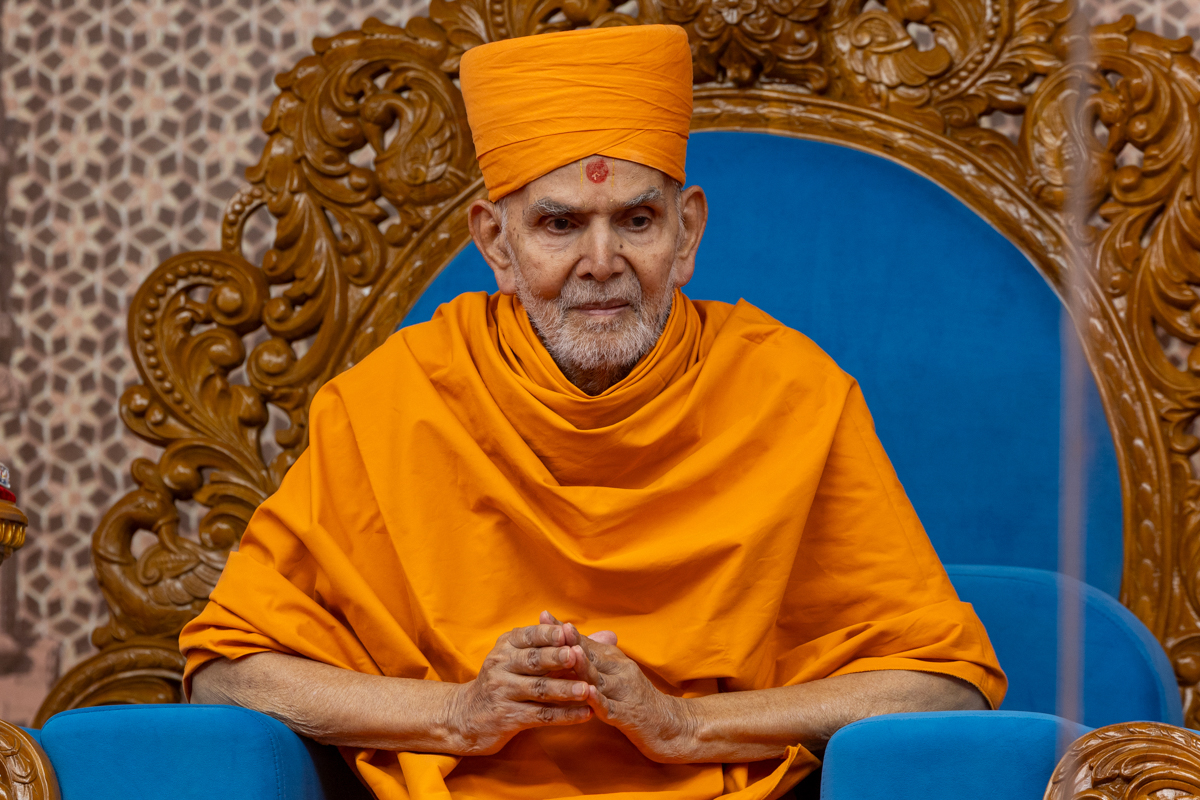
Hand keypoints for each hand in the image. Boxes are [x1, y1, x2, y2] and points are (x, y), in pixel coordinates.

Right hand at [446, 624, 592, 754]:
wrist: (467, 716)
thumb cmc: (506, 681)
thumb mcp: (525, 657)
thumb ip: (564, 645)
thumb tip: (611, 636)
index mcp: (507, 645)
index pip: (530, 635)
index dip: (549, 633)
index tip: (570, 631)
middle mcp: (501, 665)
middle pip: (533, 660)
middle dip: (557, 658)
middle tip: (579, 655)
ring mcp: (502, 691)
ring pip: (539, 689)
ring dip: (565, 689)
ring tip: (589, 690)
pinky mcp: (507, 717)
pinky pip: (540, 715)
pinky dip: (564, 715)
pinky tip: (585, 714)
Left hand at [564, 622, 697, 762]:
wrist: (669, 724)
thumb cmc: (634, 697)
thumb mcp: (615, 672)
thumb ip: (594, 657)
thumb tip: (567, 640)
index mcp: (613, 659)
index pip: (585, 641)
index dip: (563, 630)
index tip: (543, 615)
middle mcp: (619, 670)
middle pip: (591, 654)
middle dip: (570, 641)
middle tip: (551, 628)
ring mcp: (623, 692)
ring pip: (599, 678)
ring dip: (584, 665)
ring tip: (569, 653)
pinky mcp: (627, 715)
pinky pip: (609, 706)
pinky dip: (596, 699)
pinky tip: (585, 693)